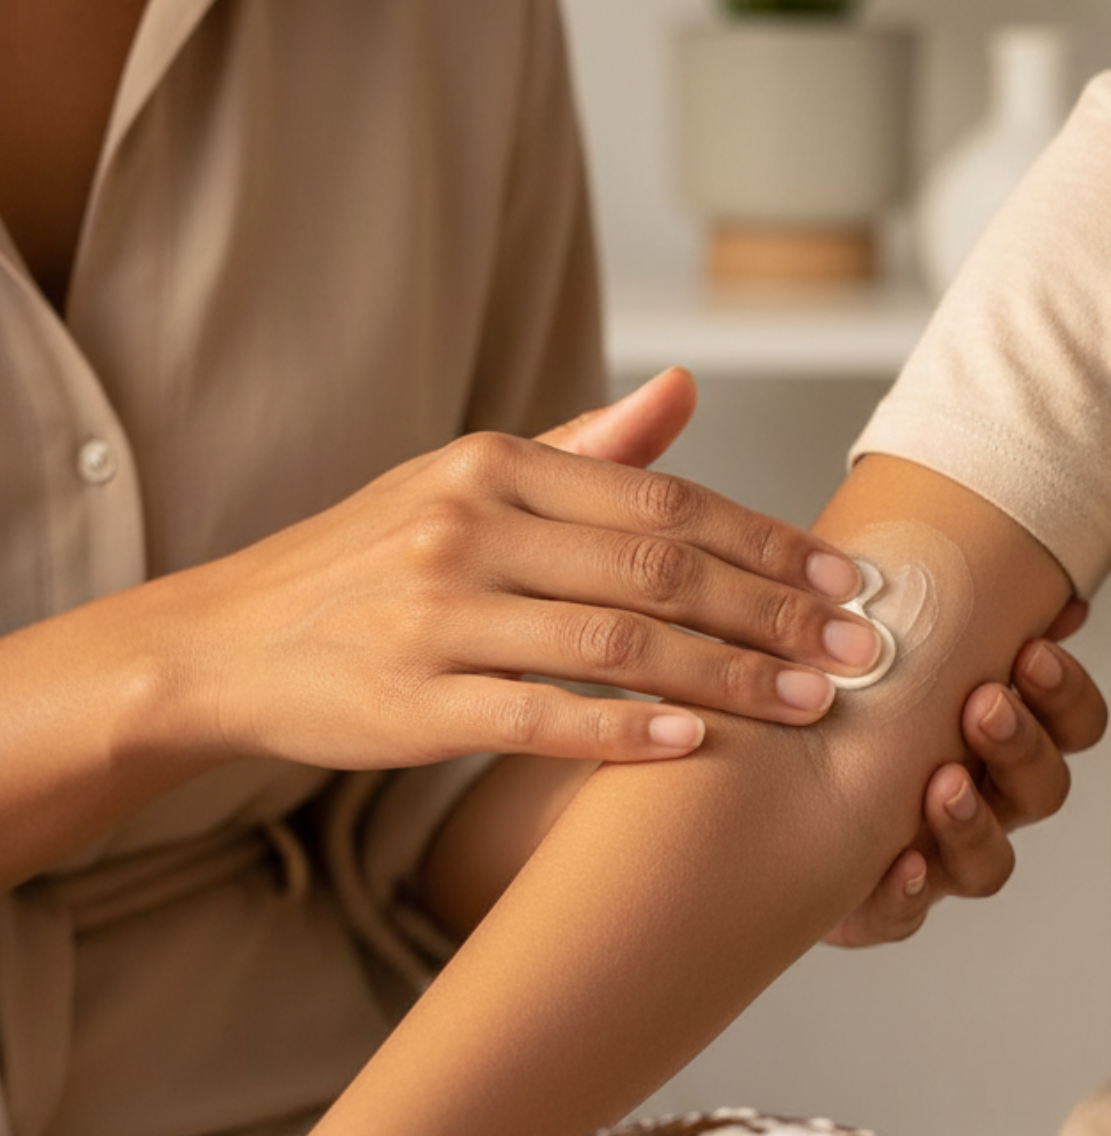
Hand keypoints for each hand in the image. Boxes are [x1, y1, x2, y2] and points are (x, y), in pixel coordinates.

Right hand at [153, 368, 882, 772]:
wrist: (225, 642)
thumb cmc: (365, 563)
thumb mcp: (461, 482)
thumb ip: (582, 447)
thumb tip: (684, 389)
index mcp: (493, 465)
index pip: (661, 499)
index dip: (766, 542)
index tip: (845, 580)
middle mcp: (468, 526)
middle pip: (658, 569)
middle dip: (774, 612)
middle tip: (860, 649)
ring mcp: (436, 614)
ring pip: (616, 645)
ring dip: (729, 676)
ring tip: (812, 705)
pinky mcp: (411, 702)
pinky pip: (538, 718)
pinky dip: (622, 732)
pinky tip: (694, 745)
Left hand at [824, 605, 1107, 945]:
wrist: (746, 789)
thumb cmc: (832, 697)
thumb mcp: (878, 638)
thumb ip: (944, 608)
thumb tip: (1032, 580)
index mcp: (998, 740)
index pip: (1071, 724)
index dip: (1064, 694)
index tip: (1030, 648)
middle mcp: (981, 804)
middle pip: (1043, 791)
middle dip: (1020, 744)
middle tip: (982, 702)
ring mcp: (933, 861)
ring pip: (989, 864)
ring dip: (973, 821)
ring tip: (941, 783)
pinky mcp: (875, 907)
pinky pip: (905, 917)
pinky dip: (906, 893)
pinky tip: (898, 864)